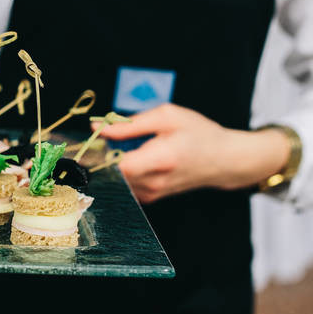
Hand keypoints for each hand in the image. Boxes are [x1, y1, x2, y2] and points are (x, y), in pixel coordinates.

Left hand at [98, 104, 289, 204]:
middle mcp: (154, 182)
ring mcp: (152, 193)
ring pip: (116, 180)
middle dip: (100, 156)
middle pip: (111, 174)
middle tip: (97, 140)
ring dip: (110, 164)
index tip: (89, 141)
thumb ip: (130, 123)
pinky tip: (127, 156)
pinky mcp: (150, 197)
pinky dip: (121, 170)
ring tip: (115, 146)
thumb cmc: (198, 133)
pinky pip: (125, 184)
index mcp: (161, 158)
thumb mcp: (167, 116)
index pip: (116, 165)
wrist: (223, 160)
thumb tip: (98, 128)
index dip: (98, 154)